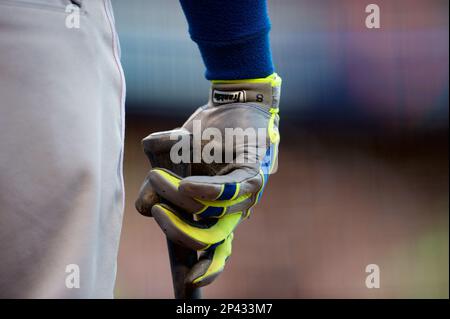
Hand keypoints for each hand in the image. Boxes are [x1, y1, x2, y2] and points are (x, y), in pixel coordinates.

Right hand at [136, 73, 280, 286]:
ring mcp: (243, 196)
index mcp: (211, 213)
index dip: (197, 272)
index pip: (207, 250)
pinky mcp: (253, 174)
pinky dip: (206, 191)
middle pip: (206, 242)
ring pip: (212, 216)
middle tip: (155, 208)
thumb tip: (145, 208)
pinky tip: (187, 185)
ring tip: (159, 176)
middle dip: (174, 230)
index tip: (187, 290)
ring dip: (177, 198)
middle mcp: (230, 211)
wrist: (228, 105)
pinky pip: (232, 191)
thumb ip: (156, 189)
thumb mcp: (168, 165)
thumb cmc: (201, 138)